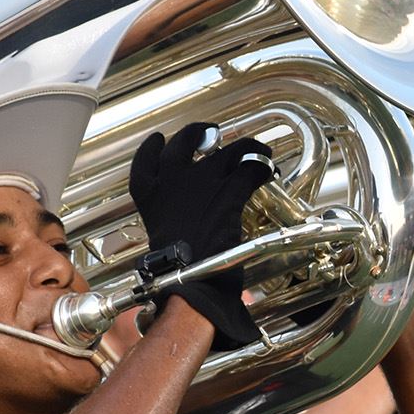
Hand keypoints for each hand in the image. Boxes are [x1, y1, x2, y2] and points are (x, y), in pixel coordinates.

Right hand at [127, 123, 274, 348]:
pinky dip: (263, 166)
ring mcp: (201, 182)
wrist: (189, 281)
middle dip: (199, 132)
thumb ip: (172, 223)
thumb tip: (184, 230)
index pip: (144, 161)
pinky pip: (250, 167)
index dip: (153, 148)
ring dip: (245, 146)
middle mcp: (172, 180)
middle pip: (184, 141)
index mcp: (149, 195)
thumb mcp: (164, 238)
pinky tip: (269, 169)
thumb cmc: (174, 271)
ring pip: (226, 149)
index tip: (158, 140)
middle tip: (211, 133)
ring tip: (257, 148)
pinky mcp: (229, 191)